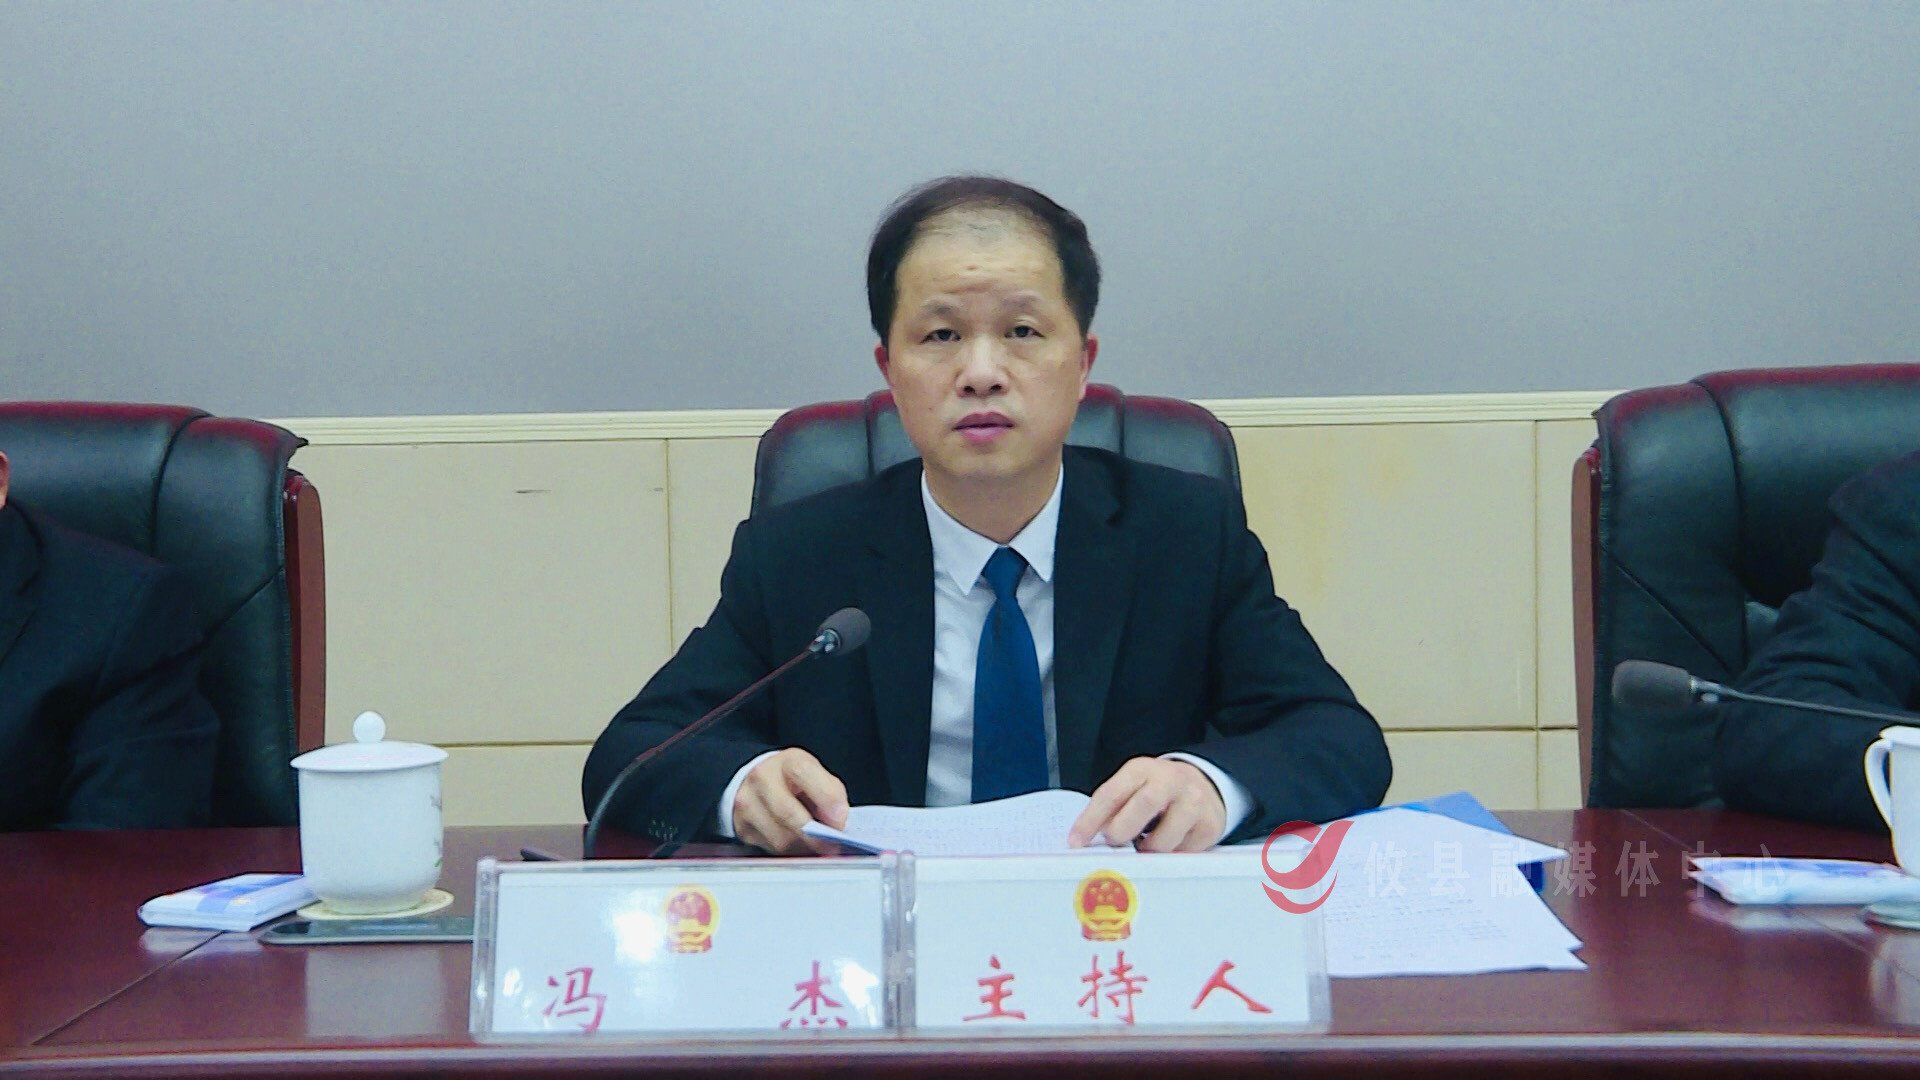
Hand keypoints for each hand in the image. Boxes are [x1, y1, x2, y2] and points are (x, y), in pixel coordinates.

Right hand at [731, 748, 849, 855]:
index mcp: (787, 761)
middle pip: (788, 812)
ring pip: (779, 838)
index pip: (804, 773)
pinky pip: (771, 849)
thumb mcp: (816, 775)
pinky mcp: (742, 827)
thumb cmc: (793, 780)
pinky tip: (799, 844)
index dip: (826, 798)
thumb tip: (837, 823)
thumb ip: (831, 793)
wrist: (760, 782)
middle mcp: (761, 778)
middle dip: (815, 835)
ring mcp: (747, 803)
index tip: (841, 820)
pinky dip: (790, 851)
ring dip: (804, 846)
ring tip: (817, 845)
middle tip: (832, 844)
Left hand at [1069, 757, 1225, 852]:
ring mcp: (1194, 802)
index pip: (1111, 793)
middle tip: (1114, 843)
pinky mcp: (1210, 825)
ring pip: (1164, 840)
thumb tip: (1087, 840)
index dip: (1090, 819)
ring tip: (1145, 844)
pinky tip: (1169, 843)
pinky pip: (1182, 854)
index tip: (1076, 841)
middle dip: (1121, 831)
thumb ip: (1112, 808)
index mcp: (1142, 769)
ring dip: (1147, 851)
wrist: (1203, 785)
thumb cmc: (1157, 790)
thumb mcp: (1132, 787)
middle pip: (1143, 806)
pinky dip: (1169, 856)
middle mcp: (1171, 781)